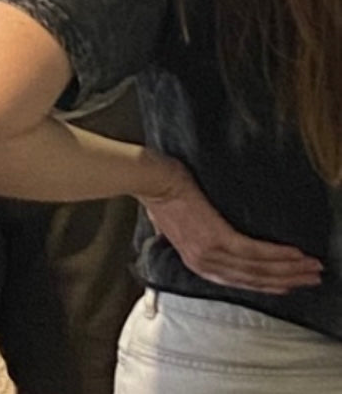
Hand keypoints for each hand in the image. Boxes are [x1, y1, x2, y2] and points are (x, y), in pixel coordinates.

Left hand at [138, 157, 322, 294]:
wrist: (151, 179)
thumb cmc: (160, 195)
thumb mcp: (173, 226)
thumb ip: (189, 238)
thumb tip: (195, 234)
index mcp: (198, 262)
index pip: (240, 281)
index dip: (268, 284)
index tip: (289, 285)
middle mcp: (206, 263)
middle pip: (254, 279)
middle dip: (287, 280)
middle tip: (312, 278)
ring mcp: (211, 253)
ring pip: (259, 268)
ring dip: (289, 268)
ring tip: (311, 267)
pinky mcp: (217, 237)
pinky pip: (254, 251)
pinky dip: (277, 254)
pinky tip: (294, 253)